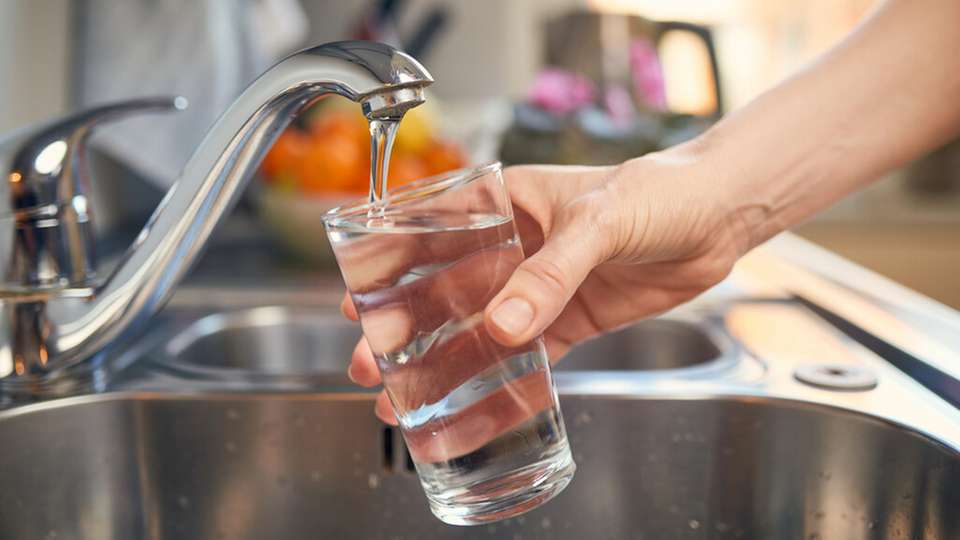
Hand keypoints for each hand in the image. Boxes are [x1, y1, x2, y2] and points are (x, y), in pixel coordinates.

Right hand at [344, 146, 744, 423]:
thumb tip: (504, 324)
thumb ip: (551, 272)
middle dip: (406, 327)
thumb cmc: (657, 192)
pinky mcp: (569, 318)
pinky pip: (529, 355)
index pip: (434, 232)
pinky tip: (474, 401)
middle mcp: (515, 246)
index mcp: (507, 203)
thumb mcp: (598, 222)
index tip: (358, 299)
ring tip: (408, 394)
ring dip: (445, 360)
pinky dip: (502, 378)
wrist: (718, 217)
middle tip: (372, 362)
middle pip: (447, 289)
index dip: (391, 266)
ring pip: (481, 327)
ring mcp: (540, 285)